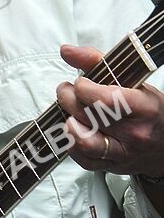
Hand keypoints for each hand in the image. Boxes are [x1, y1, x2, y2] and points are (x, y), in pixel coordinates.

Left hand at [56, 44, 163, 175]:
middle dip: (68, 98)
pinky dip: (71, 145)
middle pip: (89, 116)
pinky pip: (83, 160)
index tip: (80, 81)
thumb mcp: (135, 81)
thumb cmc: (150, 111)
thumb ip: (98, 62)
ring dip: (67, 123)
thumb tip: (67, 51)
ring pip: (84, 141)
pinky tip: (73, 130)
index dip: (84, 87)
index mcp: (143, 108)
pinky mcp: (112, 167)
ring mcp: (122, 152)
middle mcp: (134, 133)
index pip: (106, 99)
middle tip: (67, 91)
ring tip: (68, 111)